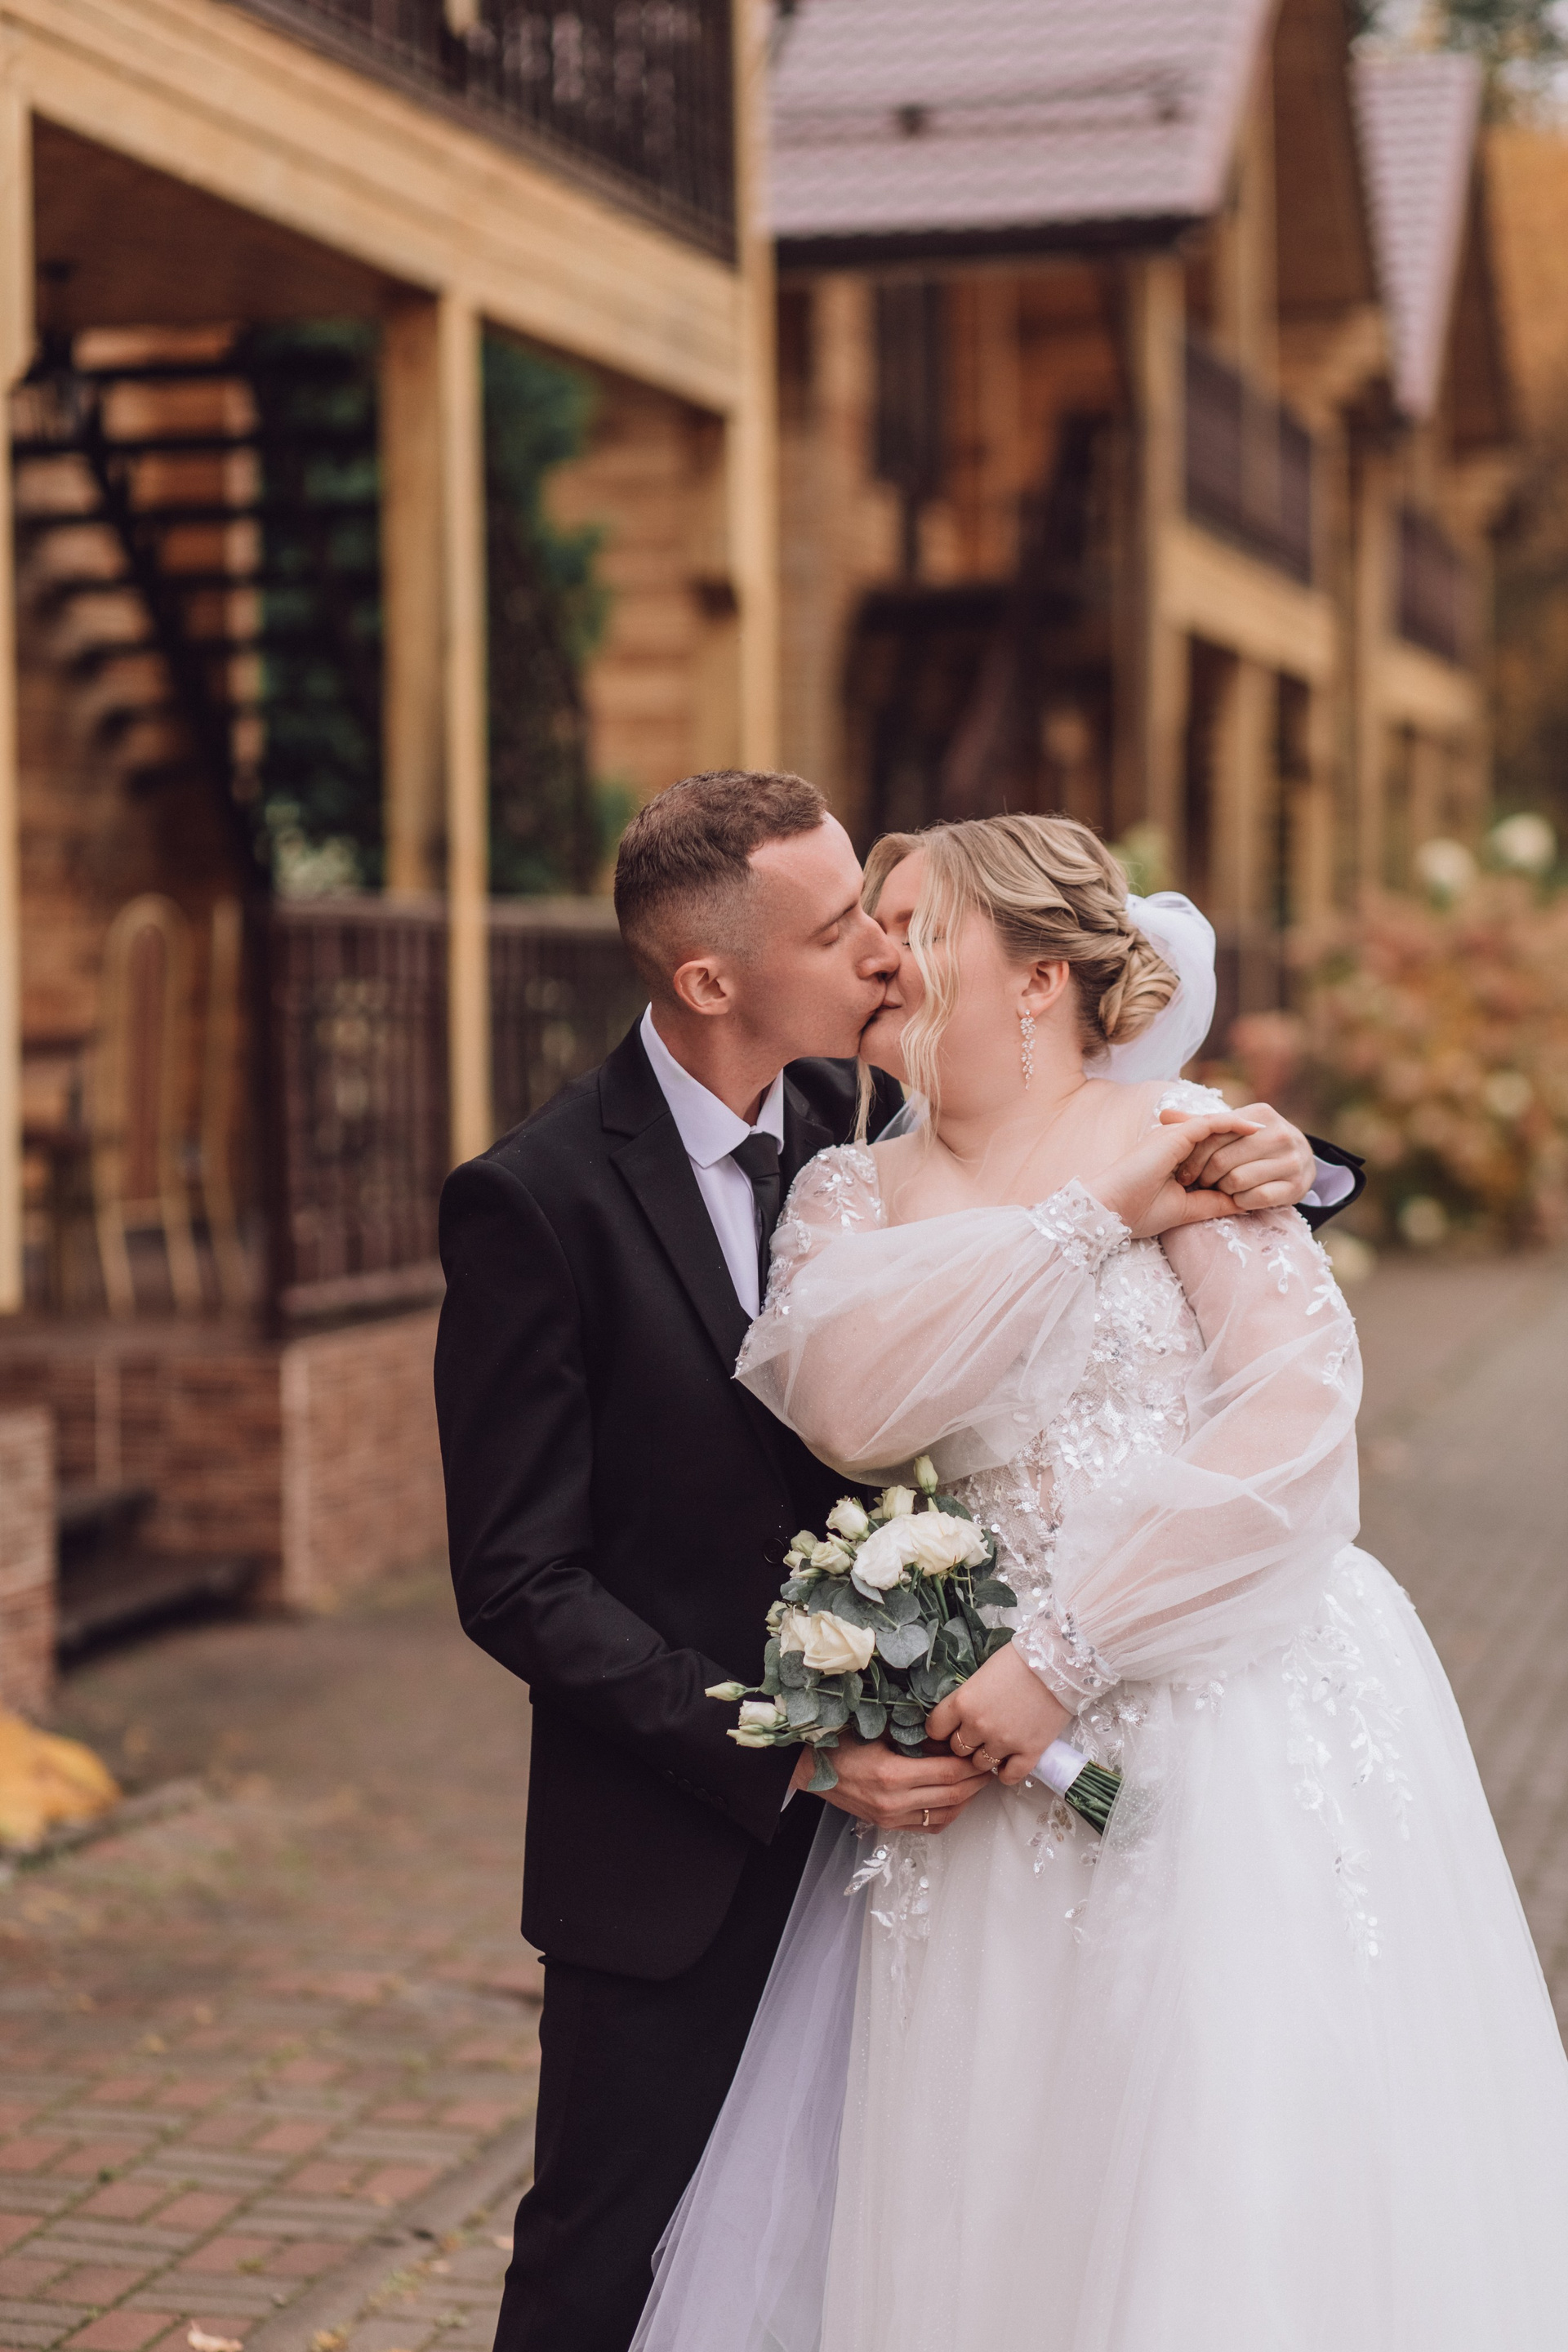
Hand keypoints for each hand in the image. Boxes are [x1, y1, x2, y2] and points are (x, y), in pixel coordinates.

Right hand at [790, 1734, 991, 1831]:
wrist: (810, 1769)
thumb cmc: (842, 1743)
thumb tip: (952, 1739)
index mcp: (892, 1775)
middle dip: (977, 1782)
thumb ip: (915, 1736)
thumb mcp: (880, 1730)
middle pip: (952, 1795)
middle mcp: (894, 1802)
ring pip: (945, 1815)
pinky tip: (955, 1798)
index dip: (972, 1765)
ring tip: (977, 1782)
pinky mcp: (888, 1825)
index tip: (984, 1753)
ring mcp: (891, 1817)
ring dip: (967, 1800)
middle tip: (990, 1766)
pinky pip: (929, 1826)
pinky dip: (948, 1813)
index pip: (948, 1773)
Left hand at [926, 1642, 1071, 1786]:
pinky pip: (1008, 1776)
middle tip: (977, 1734)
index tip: (948, 1728)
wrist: (1059, 1662)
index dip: (941, 1729)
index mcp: (963, 1702)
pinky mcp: (1029, 1752)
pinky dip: (1006, 1772)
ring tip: (996, 1744)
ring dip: (985, 1756)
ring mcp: (1004, 1742)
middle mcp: (979, 1726)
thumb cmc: (1019, 1660)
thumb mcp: (983, 1673)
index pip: (936, 1728)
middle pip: (958, 1749)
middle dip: (965, 1742)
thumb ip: (968, 1697)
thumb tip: (958, 1715)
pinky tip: (1010, 1761)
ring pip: (980, 1764)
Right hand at [1092, 1111, 1260, 1239]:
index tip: (1261, 1161)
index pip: (1211, 1151)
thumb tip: (1246, 1203)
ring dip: (1244, 1130)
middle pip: (1217, 1136)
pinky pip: (1213, 1123)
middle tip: (1274, 1142)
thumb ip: (1215, 1203)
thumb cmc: (1139, 1213)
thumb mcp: (1188, 1209)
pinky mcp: (1176, 1135)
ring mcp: (1173, 1136)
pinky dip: (1235, 1124)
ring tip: (1271, 1132)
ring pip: (1217, 1127)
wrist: (1111, 1211)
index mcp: (1172, 1159)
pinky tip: (1257, 1128)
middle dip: (1244, 1139)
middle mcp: (1173, 1143)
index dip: (1235, 1154)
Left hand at [1166, 1101, 1315, 1211]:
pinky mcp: (1297, 1186)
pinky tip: (1238, 1198)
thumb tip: (1164, 1115)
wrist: (1298, 1159)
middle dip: (1204, 1175)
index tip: (1185, 1169)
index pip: (1214, 1135)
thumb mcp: (1231, 1128)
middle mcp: (1280, 1134)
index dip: (1194, 1156)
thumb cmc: (1253, 1143)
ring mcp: (1292, 1160)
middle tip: (1198, 1183)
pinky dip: (1241, 1201)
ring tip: (1219, 1188)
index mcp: (1261, 1113)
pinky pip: (1257, 1199)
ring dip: (1221, 1190)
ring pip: (1237, 1181)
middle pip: (1223, 1161)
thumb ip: (1199, 1123)